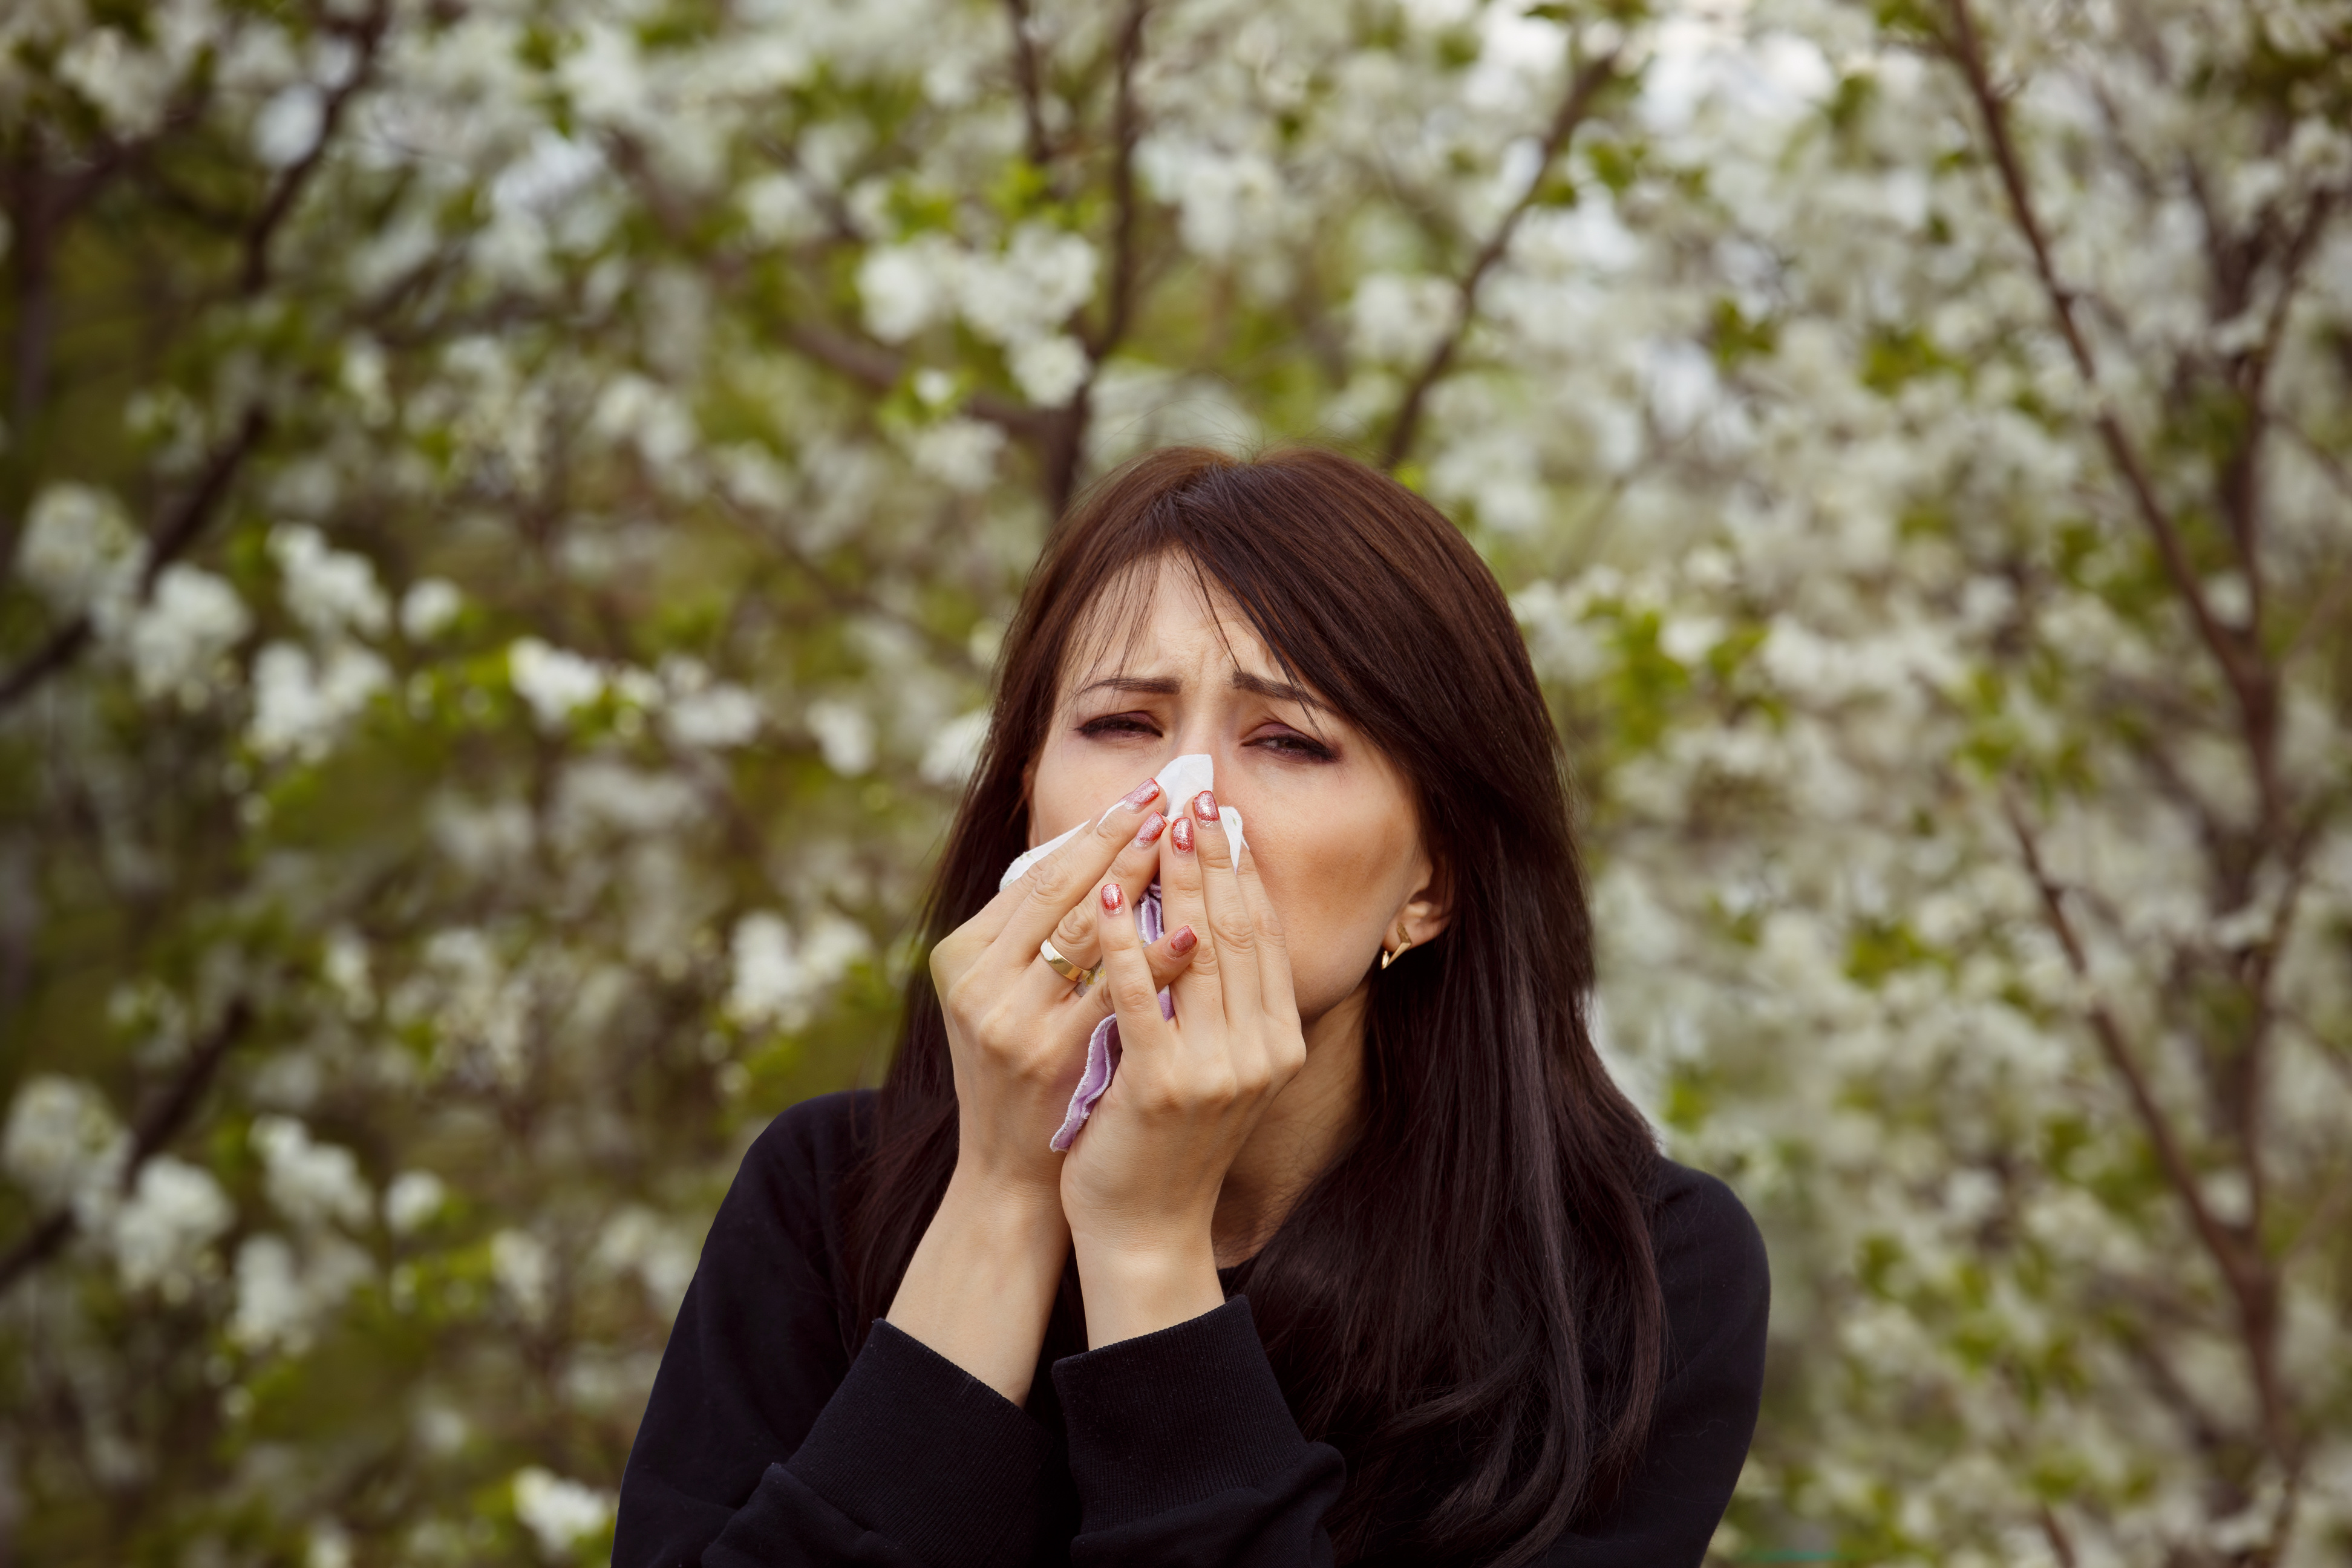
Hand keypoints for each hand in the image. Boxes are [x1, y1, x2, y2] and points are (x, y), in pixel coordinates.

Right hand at [926, 779, 1202, 1196]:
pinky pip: (1113, 994)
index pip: (1038, 877)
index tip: (1143, 793)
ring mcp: (1010, 1021)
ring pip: (1085, 931)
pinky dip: (1154, 957)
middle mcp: (977, 984)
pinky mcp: (1050, 1057)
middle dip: (1121, 840)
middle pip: (1059, 892)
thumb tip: (1099, 852)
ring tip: (1186, 837)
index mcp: (962, 958)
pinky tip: (1192, 928)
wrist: (1013, 1178)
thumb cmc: (1027, 1075)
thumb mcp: (1012, 997)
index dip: (1093, 832)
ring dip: (1140, 879)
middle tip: (1172, 794)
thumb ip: (1039, 935)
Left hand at [1061, 787, 1306, 1346]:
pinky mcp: (1165, 1086)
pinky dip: (1127, 943)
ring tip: (1154, 826)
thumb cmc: (1166, 1141)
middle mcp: (1261, 1051)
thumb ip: (1215, 1001)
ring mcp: (1218, 1070)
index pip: (1264, 936)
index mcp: (1277, 1040)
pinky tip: (1110, 898)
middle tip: (1193, 799)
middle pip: (1238, 931)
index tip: (1221, 817)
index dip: (1243, 871)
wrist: (1147, 1230)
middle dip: (1213, 859)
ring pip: (1198, 952)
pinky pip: (1143, 998)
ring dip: (1175, 882)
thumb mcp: (1207, 1063)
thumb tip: (1202, 916)